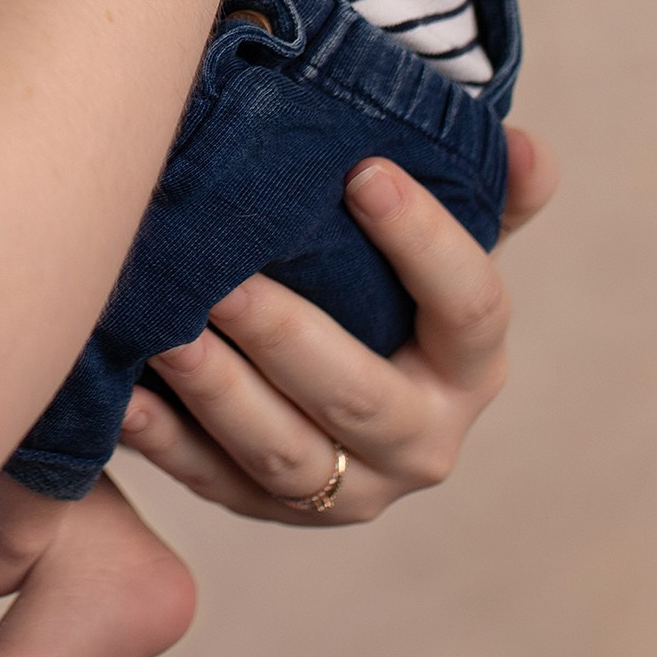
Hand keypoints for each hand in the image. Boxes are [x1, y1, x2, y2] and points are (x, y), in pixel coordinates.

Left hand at [115, 125, 558, 520]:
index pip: (469, 307)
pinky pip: (213, 482)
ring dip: (222, 395)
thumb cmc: (388, 282)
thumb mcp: (446, 238)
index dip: (423, 241)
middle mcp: (422, 439)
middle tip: (228, 279)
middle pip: (362, 398)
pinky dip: (165, 442)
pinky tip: (126, 395)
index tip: (362, 170)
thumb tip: (531, 148)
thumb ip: (490, 193)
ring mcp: (348, 487)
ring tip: (169, 333)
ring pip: (284, 454)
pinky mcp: (269, 507)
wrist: (337, 375)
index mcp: (471, 364)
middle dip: (291, 338)